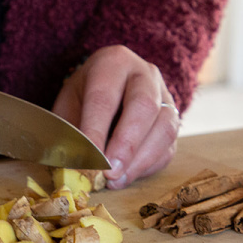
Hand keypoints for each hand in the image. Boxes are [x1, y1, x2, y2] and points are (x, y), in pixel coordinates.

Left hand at [52, 45, 180, 188]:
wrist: (108, 89)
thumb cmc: (84, 98)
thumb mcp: (68, 106)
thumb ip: (69, 132)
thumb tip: (72, 165)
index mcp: (113, 62)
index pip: (104, 96)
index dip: (96, 130)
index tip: (89, 159)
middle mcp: (145, 75)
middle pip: (144, 106)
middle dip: (126, 144)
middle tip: (109, 171)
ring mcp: (165, 97)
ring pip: (164, 128)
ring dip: (140, 159)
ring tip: (117, 180)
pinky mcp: (174, 122)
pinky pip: (169, 146)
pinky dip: (148, 166)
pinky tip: (127, 177)